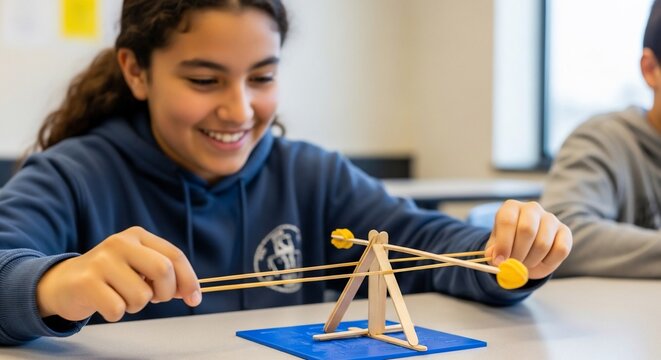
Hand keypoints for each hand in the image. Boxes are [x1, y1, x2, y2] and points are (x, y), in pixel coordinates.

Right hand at [37, 226, 200, 321]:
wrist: (63, 282)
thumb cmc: (109, 277)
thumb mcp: (137, 265)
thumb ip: (165, 274)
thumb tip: (192, 293)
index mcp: (137, 236)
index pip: (174, 256)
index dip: (189, 279)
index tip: (194, 298)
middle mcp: (120, 243)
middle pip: (164, 270)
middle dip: (166, 292)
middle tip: (154, 299)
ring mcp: (102, 261)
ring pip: (142, 295)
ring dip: (136, 305)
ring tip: (121, 297)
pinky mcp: (86, 282)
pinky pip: (118, 309)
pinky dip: (116, 313)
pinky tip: (105, 303)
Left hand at [484, 200, 571, 279]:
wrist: (525, 249)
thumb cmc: (507, 245)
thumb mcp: (495, 248)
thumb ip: (493, 252)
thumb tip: (495, 257)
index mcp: (510, 207)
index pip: (507, 221)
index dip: (503, 243)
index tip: (500, 261)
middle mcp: (531, 208)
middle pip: (527, 230)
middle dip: (518, 254)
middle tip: (513, 265)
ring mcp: (550, 218)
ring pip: (543, 243)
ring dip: (532, 261)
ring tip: (524, 264)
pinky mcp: (565, 231)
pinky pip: (560, 250)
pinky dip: (549, 263)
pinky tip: (540, 262)